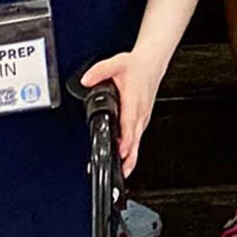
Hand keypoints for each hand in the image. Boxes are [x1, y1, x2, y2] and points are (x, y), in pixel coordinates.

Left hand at [79, 50, 163, 172]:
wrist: (151, 64)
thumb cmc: (136, 67)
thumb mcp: (116, 64)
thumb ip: (99, 72)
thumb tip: (86, 80)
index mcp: (133, 102)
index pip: (130, 125)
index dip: (126, 141)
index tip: (121, 153)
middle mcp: (140, 114)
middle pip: (135, 141)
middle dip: (129, 158)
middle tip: (121, 173)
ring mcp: (142, 118)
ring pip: (137, 142)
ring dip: (131, 158)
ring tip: (123, 172)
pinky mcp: (142, 120)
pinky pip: (137, 138)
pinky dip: (132, 150)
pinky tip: (125, 159)